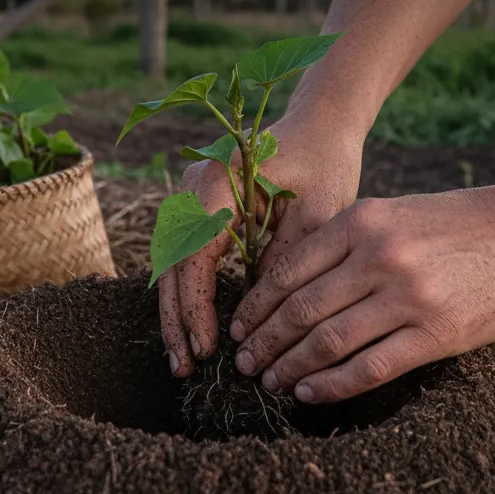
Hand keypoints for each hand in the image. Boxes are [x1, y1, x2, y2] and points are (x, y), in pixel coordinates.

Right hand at [159, 115, 363, 377]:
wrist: (318, 126)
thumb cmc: (324, 164)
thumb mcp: (315, 215)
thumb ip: (284, 262)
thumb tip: (258, 319)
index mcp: (217, 183)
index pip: (193, 255)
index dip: (196, 305)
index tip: (209, 347)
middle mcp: (192, 189)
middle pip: (170, 262)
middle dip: (175, 318)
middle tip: (184, 367)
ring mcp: (190, 198)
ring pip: (170, 263)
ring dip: (175, 310)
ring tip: (184, 359)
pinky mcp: (198, 209)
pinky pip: (183, 256)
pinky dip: (186, 292)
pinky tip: (194, 328)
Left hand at [229, 182, 494, 401]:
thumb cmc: (453, 222)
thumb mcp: (390, 212)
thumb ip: (344, 241)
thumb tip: (289, 286)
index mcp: (360, 221)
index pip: (288, 270)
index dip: (256, 305)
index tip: (240, 326)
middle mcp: (376, 256)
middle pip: (300, 310)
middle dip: (264, 341)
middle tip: (243, 363)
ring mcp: (406, 296)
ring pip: (327, 342)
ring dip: (290, 367)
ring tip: (269, 383)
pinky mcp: (435, 333)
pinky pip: (370, 367)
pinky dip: (331, 385)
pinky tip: (308, 394)